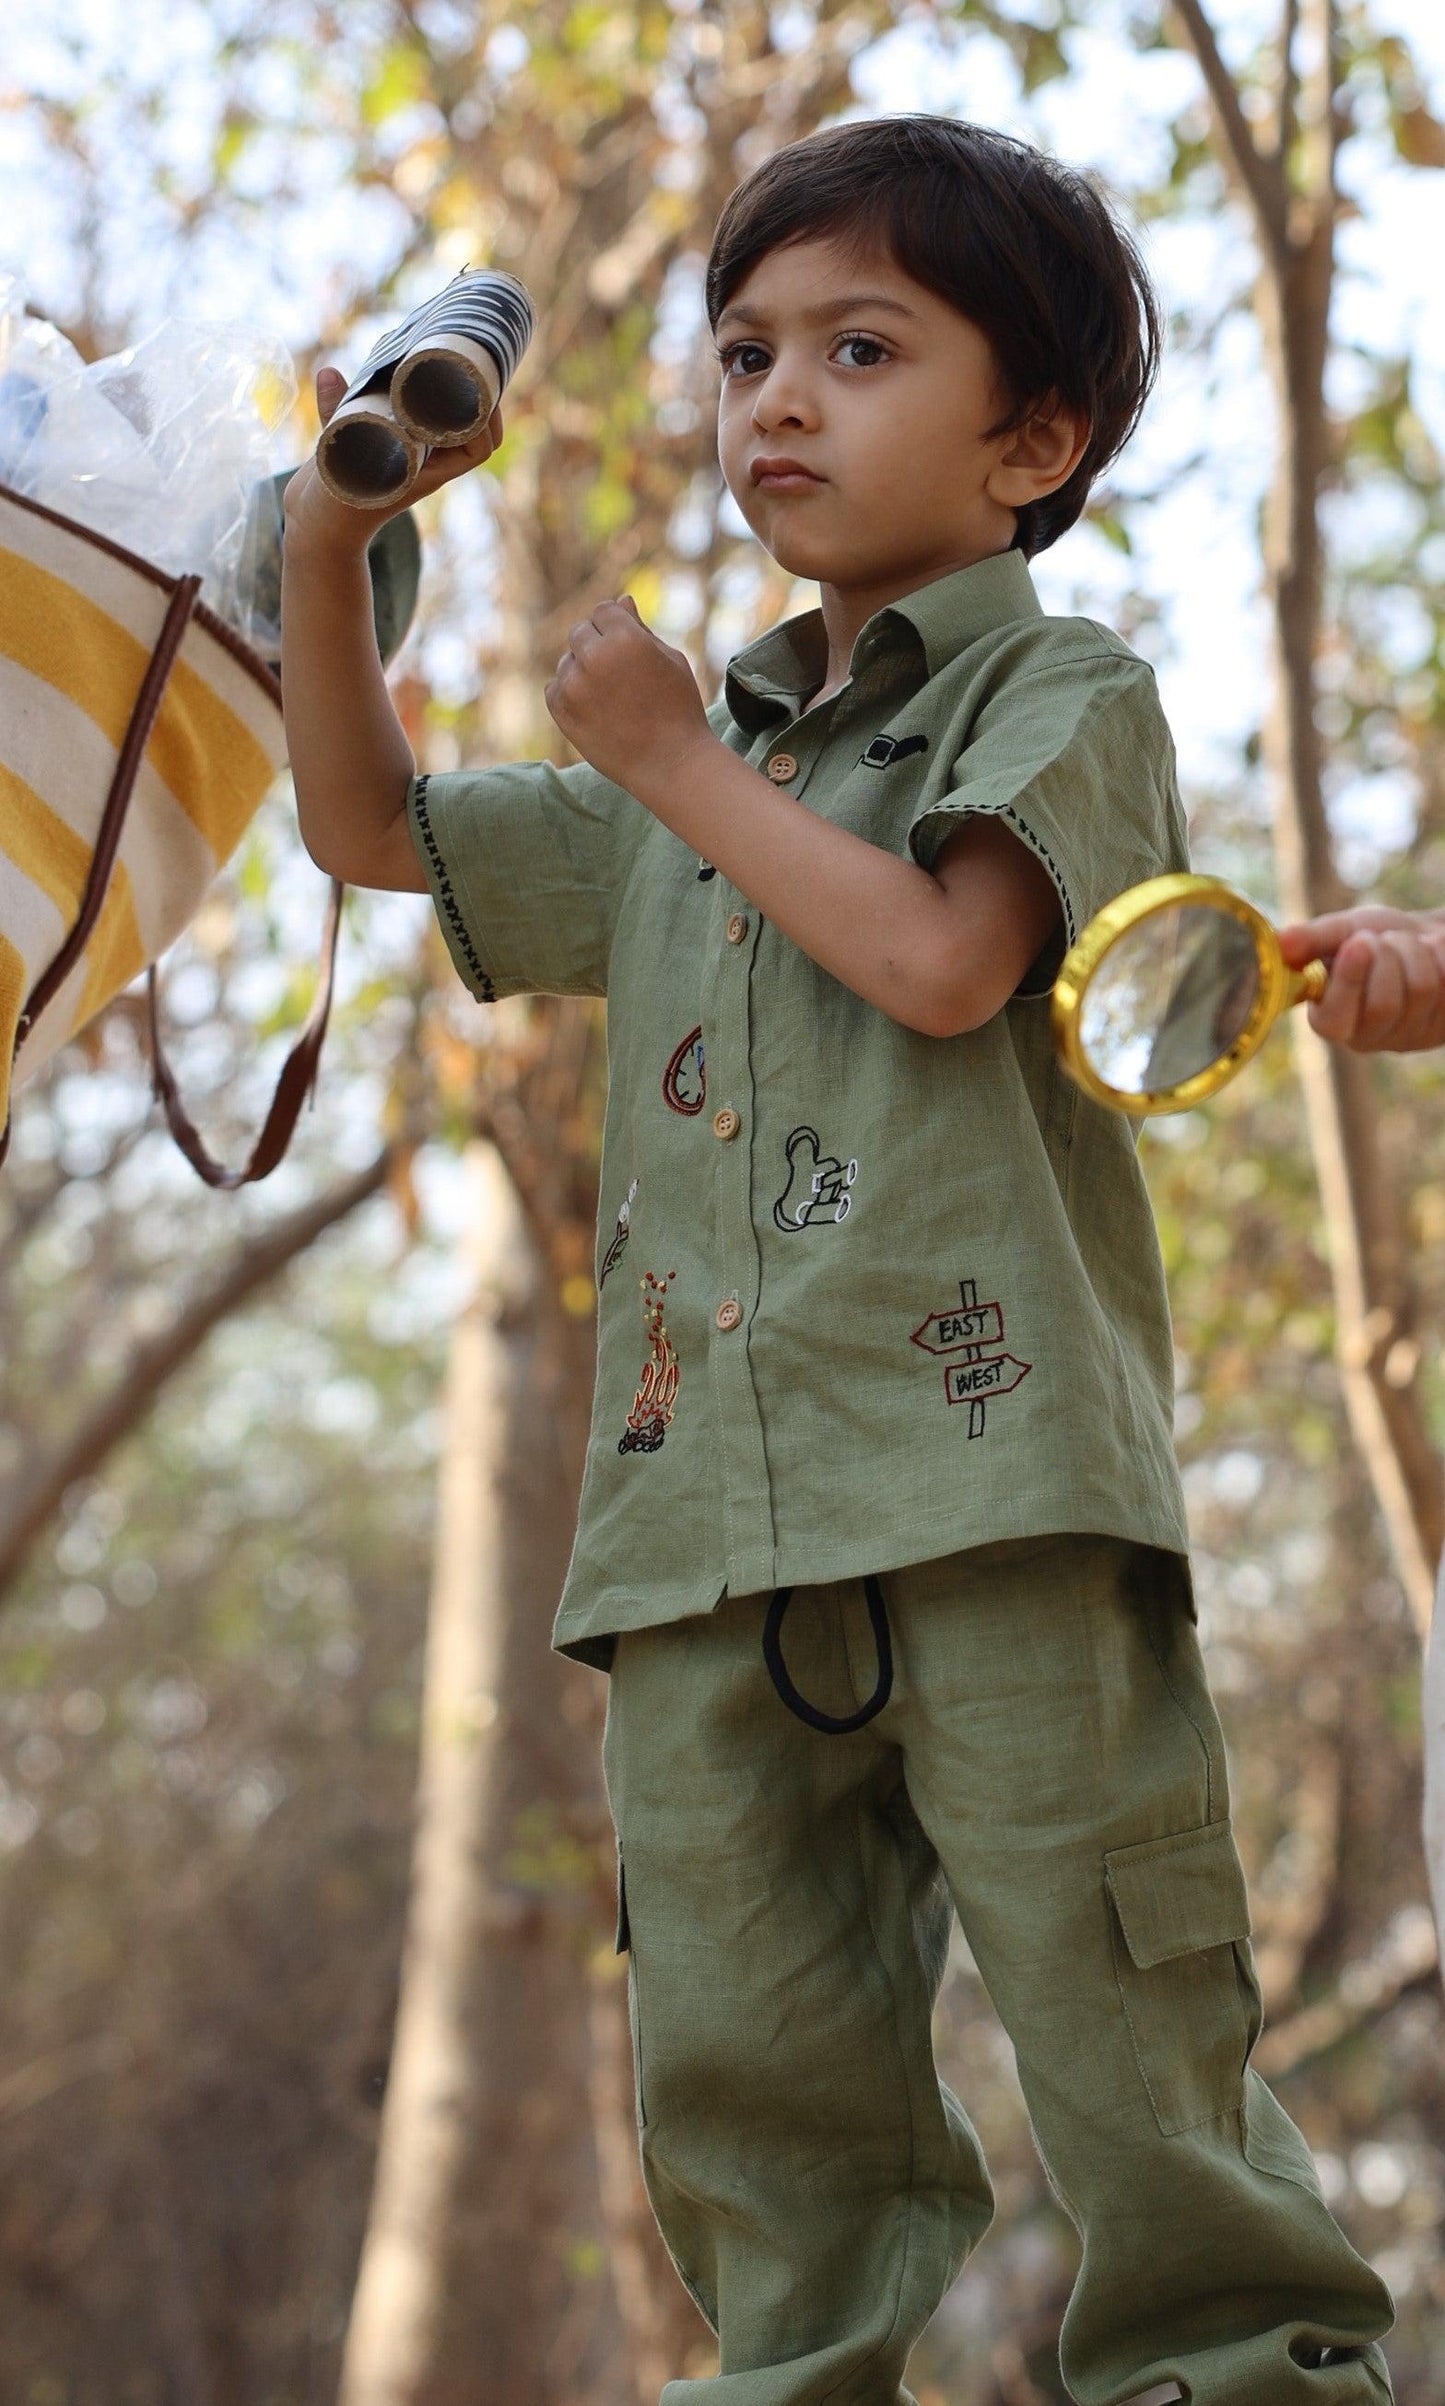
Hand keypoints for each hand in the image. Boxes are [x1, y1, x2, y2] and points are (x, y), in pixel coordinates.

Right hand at [283, 366, 504, 557]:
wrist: (320, 524)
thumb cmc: (336, 505)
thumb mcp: (338, 462)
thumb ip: (335, 416)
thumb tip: (328, 372)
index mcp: (432, 472)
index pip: (478, 449)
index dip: (486, 421)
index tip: (478, 391)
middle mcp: (429, 458)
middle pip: (470, 424)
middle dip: (473, 390)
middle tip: (466, 352)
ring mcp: (414, 446)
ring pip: (446, 412)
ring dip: (450, 383)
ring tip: (444, 345)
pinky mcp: (393, 435)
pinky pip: (417, 406)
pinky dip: (417, 382)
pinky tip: (407, 352)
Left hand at [545, 596, 716, 799]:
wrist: (670, 763)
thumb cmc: (679, 709)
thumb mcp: (670, 660)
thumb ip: (641, 629)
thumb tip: (621, 602)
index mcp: (625, 638)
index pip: (604, 610)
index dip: (617, 626)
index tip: (629, 649)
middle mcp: (595, 657)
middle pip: (581, 632)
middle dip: (598, 645)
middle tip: (621, 676)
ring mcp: (575, 686)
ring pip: (567, 661)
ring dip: (583, 671)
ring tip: (612, 698)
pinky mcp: (562, 712)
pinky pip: (555, 688)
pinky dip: (570, 694)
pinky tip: (596, 709)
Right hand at [1279, 905, 1444, 1051]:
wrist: (1424, 937)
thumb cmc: (1376, 938)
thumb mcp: (1341, 931)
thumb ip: (1310, 939)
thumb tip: (1278, 942)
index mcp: (1330, 1018)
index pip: (1333, 1022)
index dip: (1348, 982)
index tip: (1357, 943)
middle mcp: (1367, 1036)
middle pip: (1382, 1005)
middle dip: (1387, 957)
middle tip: (1381, 939)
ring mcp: (1408, 1035)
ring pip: (1418, 992)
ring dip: (1414, 951)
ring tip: (1406, 943)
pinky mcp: (1442, 1027)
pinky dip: (1440, 954)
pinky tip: (1433, 951)